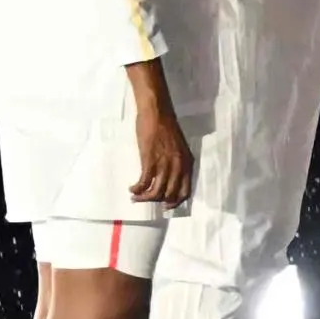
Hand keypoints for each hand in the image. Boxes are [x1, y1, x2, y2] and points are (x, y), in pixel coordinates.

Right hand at [123, 59, 192, 204]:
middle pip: (169, 194)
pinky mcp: (150, 160)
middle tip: (146, 200)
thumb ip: (177, 163)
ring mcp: (164, 164)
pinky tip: (132, 188)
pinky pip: (144, 182)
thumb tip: (170, 177)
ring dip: (144, 198)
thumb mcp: (179, 148)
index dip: (175, 202)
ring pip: (156, 192)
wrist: (157, 112)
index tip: (166, 206)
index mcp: (187, 164)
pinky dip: (137, 188)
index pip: (185, 191)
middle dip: (157, 201)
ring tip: (135, 197)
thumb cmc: (167, 127)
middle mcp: (178, 167)